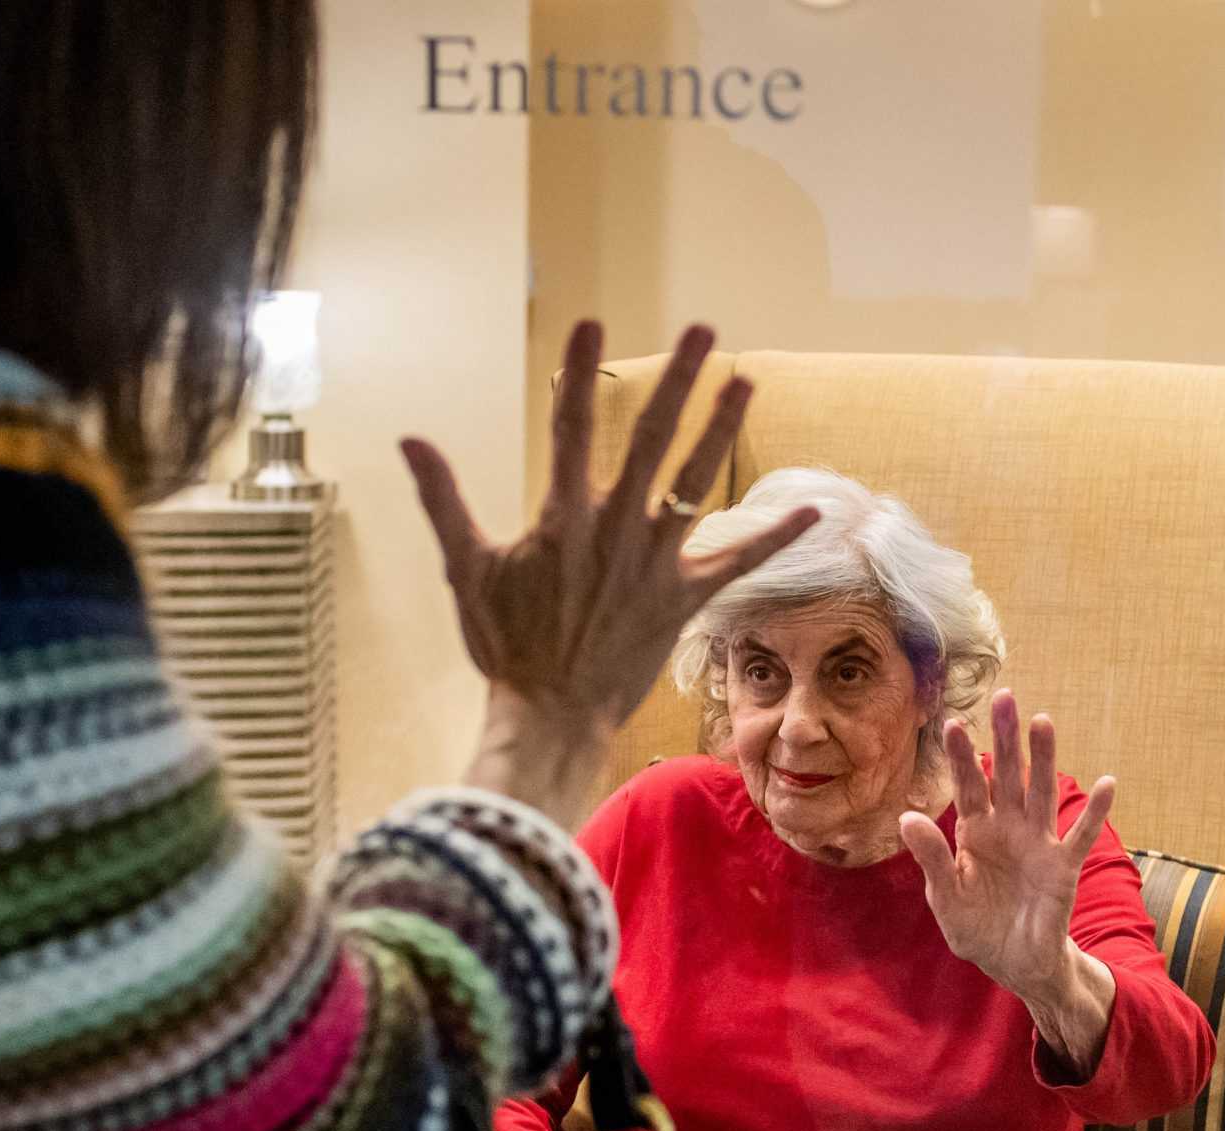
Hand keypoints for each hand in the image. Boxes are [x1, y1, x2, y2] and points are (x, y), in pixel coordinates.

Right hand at [399, 321, 818, 822]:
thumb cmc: (505, 645)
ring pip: (694, 482)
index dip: (578, 372)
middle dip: (678, 380)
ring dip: (720, 430)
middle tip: (702, 330)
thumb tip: (409, 438)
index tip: (587, 322)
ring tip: (745, 382)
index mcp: (563, 517)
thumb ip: (443, 500)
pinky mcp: (683, 599)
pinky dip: (775, 536)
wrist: (550, 714)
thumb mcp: (465, 570)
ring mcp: (654, 563)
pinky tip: (814, 511)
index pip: (568, 427)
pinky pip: (738, 562)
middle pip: (650, 439)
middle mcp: (615, 530)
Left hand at [897, 691, 1115, 1002]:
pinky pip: (1080, 836)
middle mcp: (1008, 829)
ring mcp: (1038, 845)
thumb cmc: (978, 928)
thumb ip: (932, 858)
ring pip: (1041, 794)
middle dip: (1005, 739)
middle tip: (1004, 697)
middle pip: (1007, 777)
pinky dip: (1094, 812)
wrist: (1015, 964)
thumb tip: (906, 818)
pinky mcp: (1063, 868)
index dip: (961, 757)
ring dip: (1043, 759)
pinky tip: (1107, 783)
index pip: (968, 787)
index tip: (952, 724)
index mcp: (975, 833)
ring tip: (1043, 721)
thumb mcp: (946, 898)